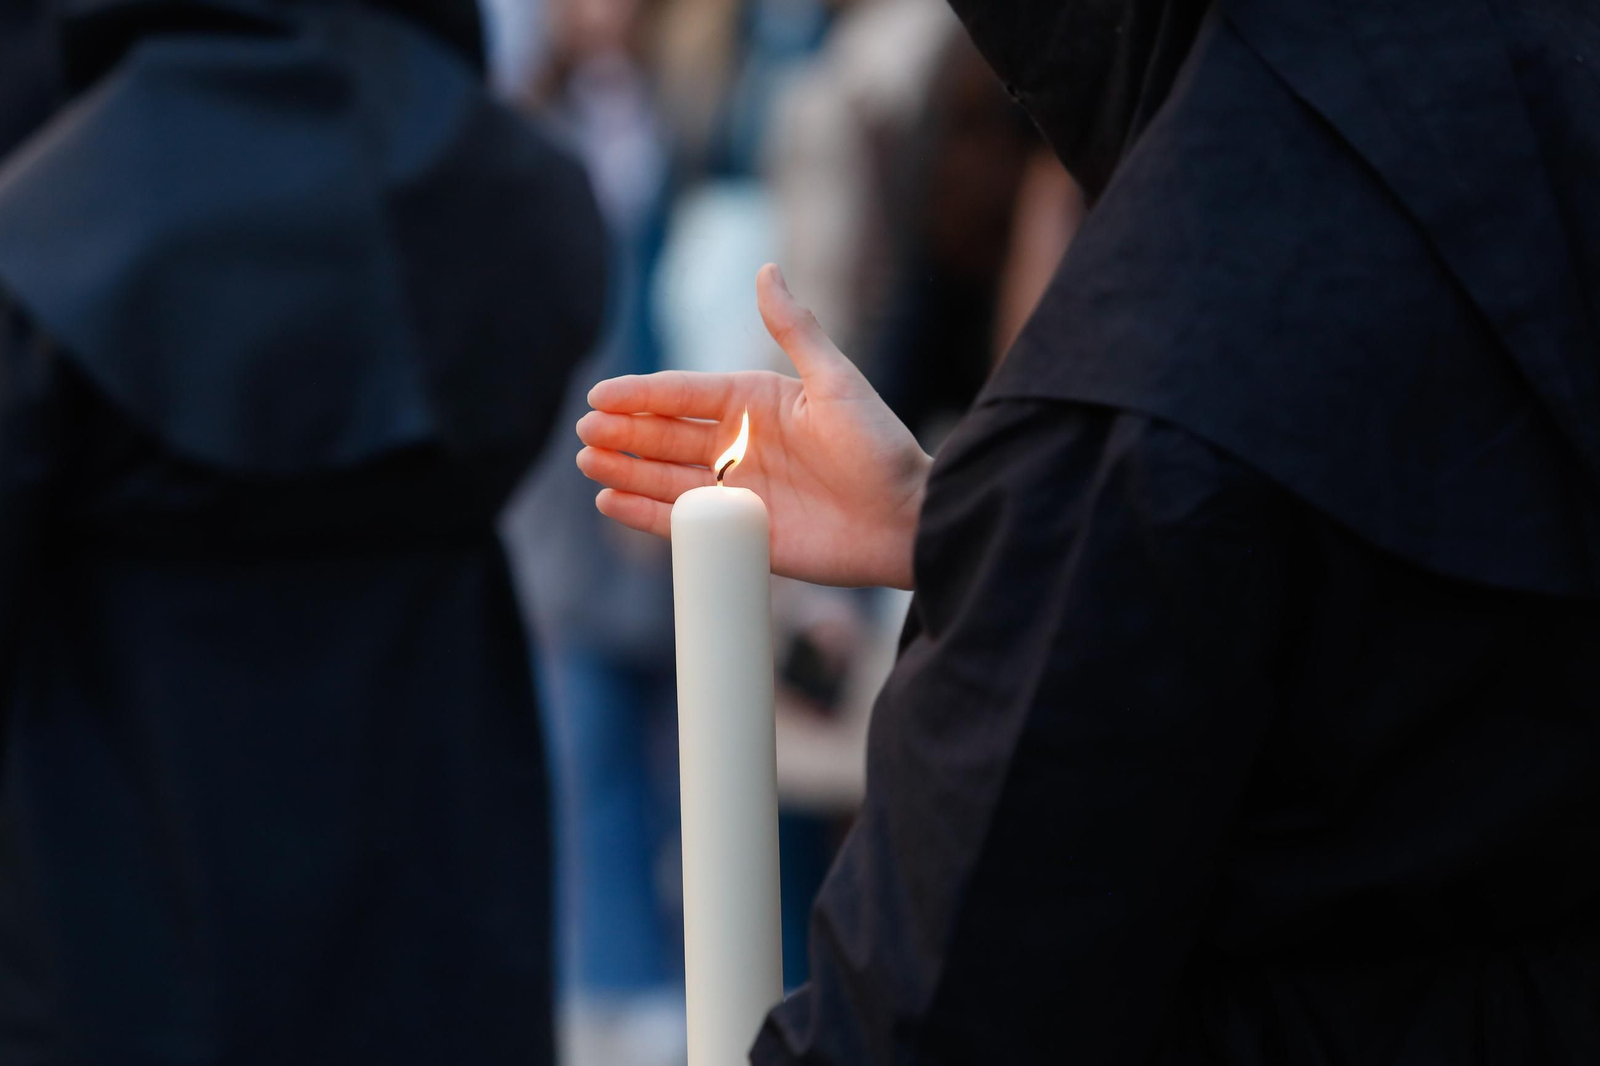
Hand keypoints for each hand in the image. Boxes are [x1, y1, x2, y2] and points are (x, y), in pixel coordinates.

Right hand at [578, 264, 930, 588]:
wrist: (908, 520)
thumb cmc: (880, 447)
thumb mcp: (836, 382)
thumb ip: (794, 329)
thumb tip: (766, 269)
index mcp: (755, 402)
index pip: (685, 394)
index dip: (641, 395)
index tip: (600, 395)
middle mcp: (739, 444)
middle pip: (665, 436)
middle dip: (623, 432)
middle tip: (584, 432)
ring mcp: (736, 491)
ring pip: (664, 477)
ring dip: (625, 469)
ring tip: (588, 463)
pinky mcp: (739, 533)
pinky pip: (681, 522)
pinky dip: (644, 514)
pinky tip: (610, 502)